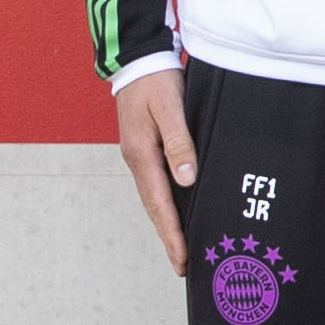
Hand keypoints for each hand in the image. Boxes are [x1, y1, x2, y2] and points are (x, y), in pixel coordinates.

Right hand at [116, 66, 197, 270]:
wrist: (138, 58)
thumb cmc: (155, 81)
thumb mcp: (170, 107)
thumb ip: (179, 142)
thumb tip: (187, 179)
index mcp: (141, 155)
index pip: (160, 204)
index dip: (172, 234)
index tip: (182, 259)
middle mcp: (138, 160)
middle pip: (155, 208)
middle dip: (169, 238)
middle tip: (183, 266)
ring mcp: (140, 156)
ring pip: (156, 198)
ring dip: (167, 224)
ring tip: (182, 249)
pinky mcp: (146, 149)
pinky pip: (157, 184)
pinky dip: (168, 204)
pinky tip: (179, 212)